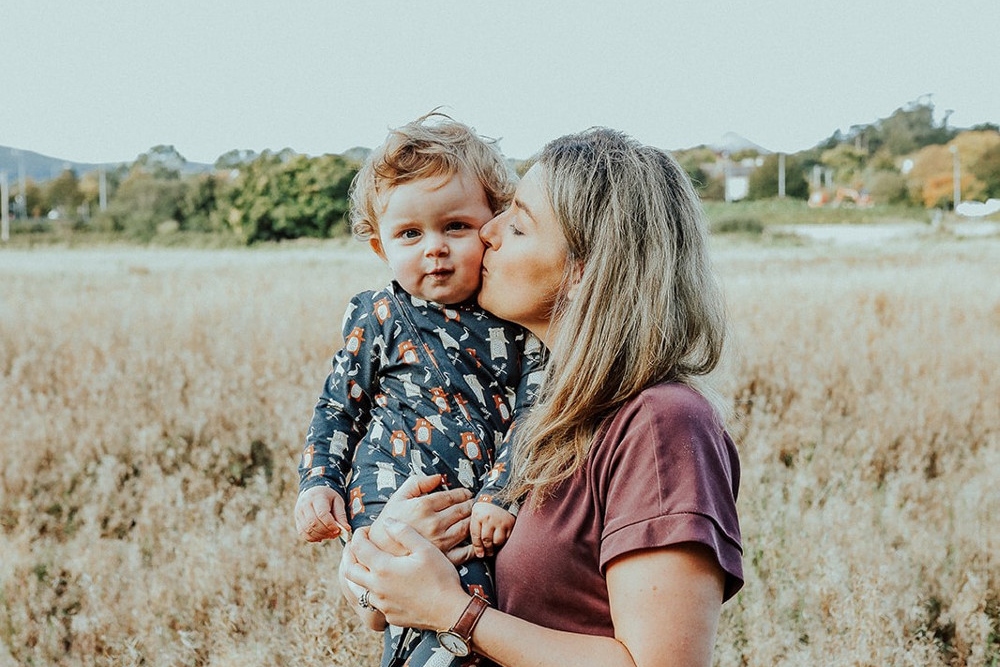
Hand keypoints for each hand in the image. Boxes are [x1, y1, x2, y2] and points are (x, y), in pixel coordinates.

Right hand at [295, 486, 349, 542]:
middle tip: (335, 534)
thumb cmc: (328, 496)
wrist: (314, 490)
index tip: (338, 530)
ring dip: (320, 536)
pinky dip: (312, 538)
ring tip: (329, 535)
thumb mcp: (338, 501)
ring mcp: (299, 512)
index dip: (330, 524)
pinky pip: (302, 533)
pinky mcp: (297, 519)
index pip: (322, 514)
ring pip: (307, 530)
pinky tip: (321, 537)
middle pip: (313, 523)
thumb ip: (341, 515)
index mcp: (317, 497)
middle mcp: (305, 504)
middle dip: (326, 532)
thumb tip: (346, 529)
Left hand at [343, 519, 468, 631]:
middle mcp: (377, 588)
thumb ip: (403, 532)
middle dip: (348, 555)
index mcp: (383, 568)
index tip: (364, 530)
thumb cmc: (440, 578)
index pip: (359, 547)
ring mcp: (382, 604)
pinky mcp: (390, 615)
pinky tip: (385, 585)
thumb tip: (387, 521)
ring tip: (366, 565)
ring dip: (359, 574)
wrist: (451, 611)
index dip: (359, 535)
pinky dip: (374, 590)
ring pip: (359, 589)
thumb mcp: (425, 548)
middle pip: (350, 570)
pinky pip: (375, 602)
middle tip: (355, 547)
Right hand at [370, 474, 473, 560]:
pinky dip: (473, 544)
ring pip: (466, 527)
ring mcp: (440, 541)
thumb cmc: (389, 523)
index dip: (462, 493)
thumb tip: (438, 477)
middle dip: (470, 504)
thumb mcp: (398, 497)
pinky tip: (473, 539)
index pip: (452, 496)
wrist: (379, 552)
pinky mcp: (442, 557)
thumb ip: (417, 483)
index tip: (466, 493)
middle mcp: (434, 523)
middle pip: (462, 510)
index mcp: (424, 506)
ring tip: (474, 516)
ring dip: (473, 519)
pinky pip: (465, 552)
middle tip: (473, 502)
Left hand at [470, 502, 515, 557]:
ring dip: (496, 545)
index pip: (476, 536)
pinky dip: (505, 540)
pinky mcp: (511, 523)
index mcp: (478, 516)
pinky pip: (508, 537)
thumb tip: (476, 545)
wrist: (500, 493)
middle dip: (487, 549)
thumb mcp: (476, 512)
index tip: (480, 554)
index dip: (477, 548)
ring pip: (498, 541)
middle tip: (487, 553)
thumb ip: (475, 527)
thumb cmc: (486, 504)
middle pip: (487, 540)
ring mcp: (501, 521)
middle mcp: (489, 519)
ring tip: (494, 545)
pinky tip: (502, 539)